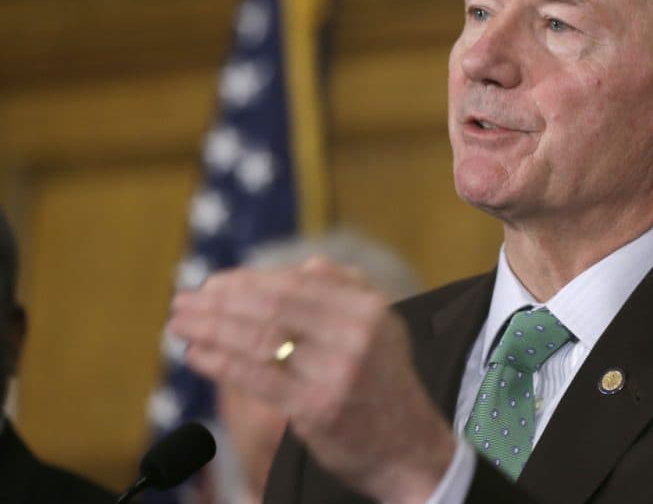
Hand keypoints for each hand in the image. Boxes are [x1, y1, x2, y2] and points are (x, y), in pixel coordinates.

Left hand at [168, 258, 455, 502]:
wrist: (411, 451)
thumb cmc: (387, 387)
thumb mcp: (384, 330)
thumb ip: (349, 293)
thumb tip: (308, 264)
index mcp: (368, 309)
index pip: (295, 284)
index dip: (247, 280)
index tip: (213, 283)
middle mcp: (355, 335)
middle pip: (271, 307)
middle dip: (219, 301)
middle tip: (184, 300)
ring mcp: (335, 372)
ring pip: (258, 339)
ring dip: (210, 327)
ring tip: (179, 323)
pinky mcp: (315, 408)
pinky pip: (256, 378)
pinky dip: (219, 362)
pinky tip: (196, 354)